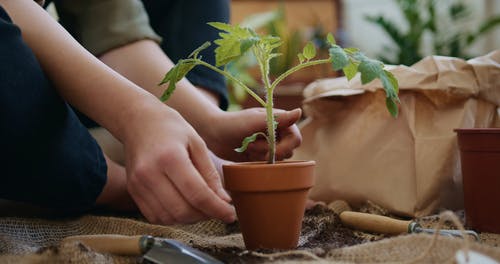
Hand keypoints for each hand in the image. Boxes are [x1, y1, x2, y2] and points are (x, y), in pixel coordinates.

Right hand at [123, 104, 235, 224]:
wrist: (138, 121)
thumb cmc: (172, 129)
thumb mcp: (197, 144)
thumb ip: (210, 174)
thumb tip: (224, 202)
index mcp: (170, 157)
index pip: (197, 194)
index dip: (217, 209)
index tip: (231, 215)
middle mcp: (150, 174)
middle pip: (182, 210)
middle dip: (205, 215)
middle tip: (217, 209)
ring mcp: (138, 184)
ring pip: (169, 218)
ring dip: (190, 219)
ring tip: (202, 208)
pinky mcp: (133, 190)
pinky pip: (155, 216)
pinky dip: (173, 218)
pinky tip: (184, 207)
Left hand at [206, 108, 301, 161]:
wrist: (213, 133)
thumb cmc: (233, 123)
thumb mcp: (256, 121)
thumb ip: (279, 119)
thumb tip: (300, 112)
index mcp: (280, 121)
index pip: (296, 139)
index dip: (286, 147)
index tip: (270, 150)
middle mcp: (278, 133)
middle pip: (289, 152)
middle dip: (270, 152)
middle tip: (251, 145)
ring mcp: (269, 145)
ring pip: (278, 160)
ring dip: (262, 156)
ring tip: (247, 146)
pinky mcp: (260, 156)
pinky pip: (267, 165)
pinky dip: (257, 162)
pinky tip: (246, 153)